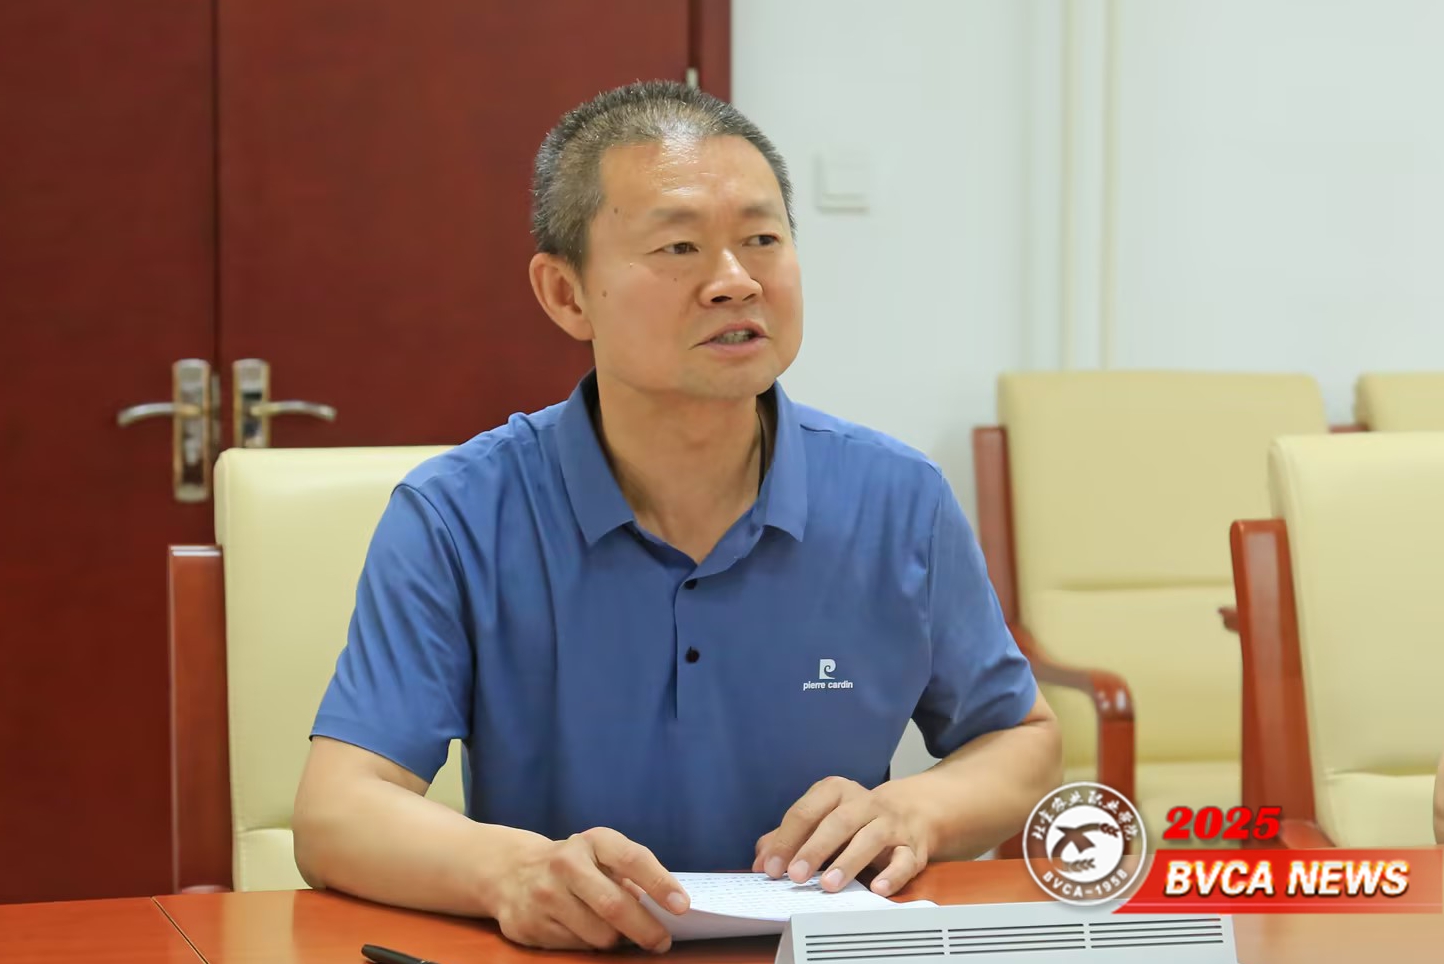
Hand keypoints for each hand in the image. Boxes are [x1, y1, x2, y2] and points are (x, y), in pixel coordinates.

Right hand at [491, 827, 689, 951]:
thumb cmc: (576, 865)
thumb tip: (667, 908)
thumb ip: (631, 874)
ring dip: (616, 940)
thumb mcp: (601, 855)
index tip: (681, 906)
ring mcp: (544, 895)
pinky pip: (575, 946)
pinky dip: (590, 945)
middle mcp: (566, 864)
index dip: (659, 883)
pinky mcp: (530, 924)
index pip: (631, 859)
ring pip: (597, 934)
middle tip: (661, 942)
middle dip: (645, 929)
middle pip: (614, 906)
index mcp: (593, 841)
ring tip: (617, 932)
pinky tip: (586, 931)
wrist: (511, 871)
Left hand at [752, 777, 931, 896]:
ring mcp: (891, 823)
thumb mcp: (821, 820)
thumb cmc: (854, 820)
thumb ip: (788, 838)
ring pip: (870, 838)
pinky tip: (877, 889)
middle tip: (795, 876)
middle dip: (814, 849)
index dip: (786, 840)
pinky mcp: (912, 847)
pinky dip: (892, 875)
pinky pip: (904, 860)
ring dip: (848, 862)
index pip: (806, 812)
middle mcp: (865, 802)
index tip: (771, 868)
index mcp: (836, 791)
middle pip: (838, 822)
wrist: (911, 810)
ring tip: (828, 885)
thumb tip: (761, 860)